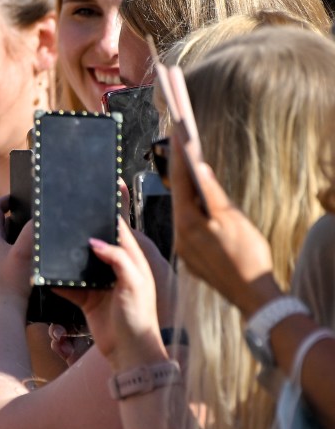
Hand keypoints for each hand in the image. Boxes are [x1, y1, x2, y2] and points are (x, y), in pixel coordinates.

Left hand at [0, 197, 34, 306]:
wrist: (4, 313)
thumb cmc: (13, 282)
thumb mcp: (25, 252)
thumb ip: (32, 231)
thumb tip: (38, 216)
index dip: (7, 199)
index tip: (20, 196)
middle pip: (0, 223)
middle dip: (16, 217)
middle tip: (34, 215)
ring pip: (4, 238)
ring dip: (17, 233)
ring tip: (35, 234)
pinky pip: (5, 252)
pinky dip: (16, 248)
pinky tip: (31, 255)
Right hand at [54, 220, 164, 370]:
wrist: (129, 353)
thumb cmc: (139, 318)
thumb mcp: (133, 283)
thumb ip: (118, 259)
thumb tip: (95, 242)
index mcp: (134, 263)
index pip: (121, 234)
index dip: (110, 218)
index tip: (94, 204)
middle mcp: (117, 272)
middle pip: (98, 247)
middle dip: (85, 236)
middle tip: (68, 223)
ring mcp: (102, 287)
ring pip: (82, 266)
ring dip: (70, 260)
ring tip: (55, 247)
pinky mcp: (89, 301)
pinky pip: (70, 288)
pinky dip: (60, 283)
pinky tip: (48, 277)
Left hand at [169, 130, 278, 316]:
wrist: (252, 294)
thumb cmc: (248, 256)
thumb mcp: (233, 219)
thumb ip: (213, 193)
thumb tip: (199, 167)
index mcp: (188, 223)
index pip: (179, 182)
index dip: (177, 156)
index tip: (175, 134)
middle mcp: (179, 236)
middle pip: (178, 197)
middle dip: (180, 173)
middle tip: (180, 147)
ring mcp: (183, 249)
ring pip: (182, 214)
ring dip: (186, 194)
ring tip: (190, 172)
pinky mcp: (190, 259)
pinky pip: (187, 229)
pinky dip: (192, 214)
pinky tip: (198, 205)